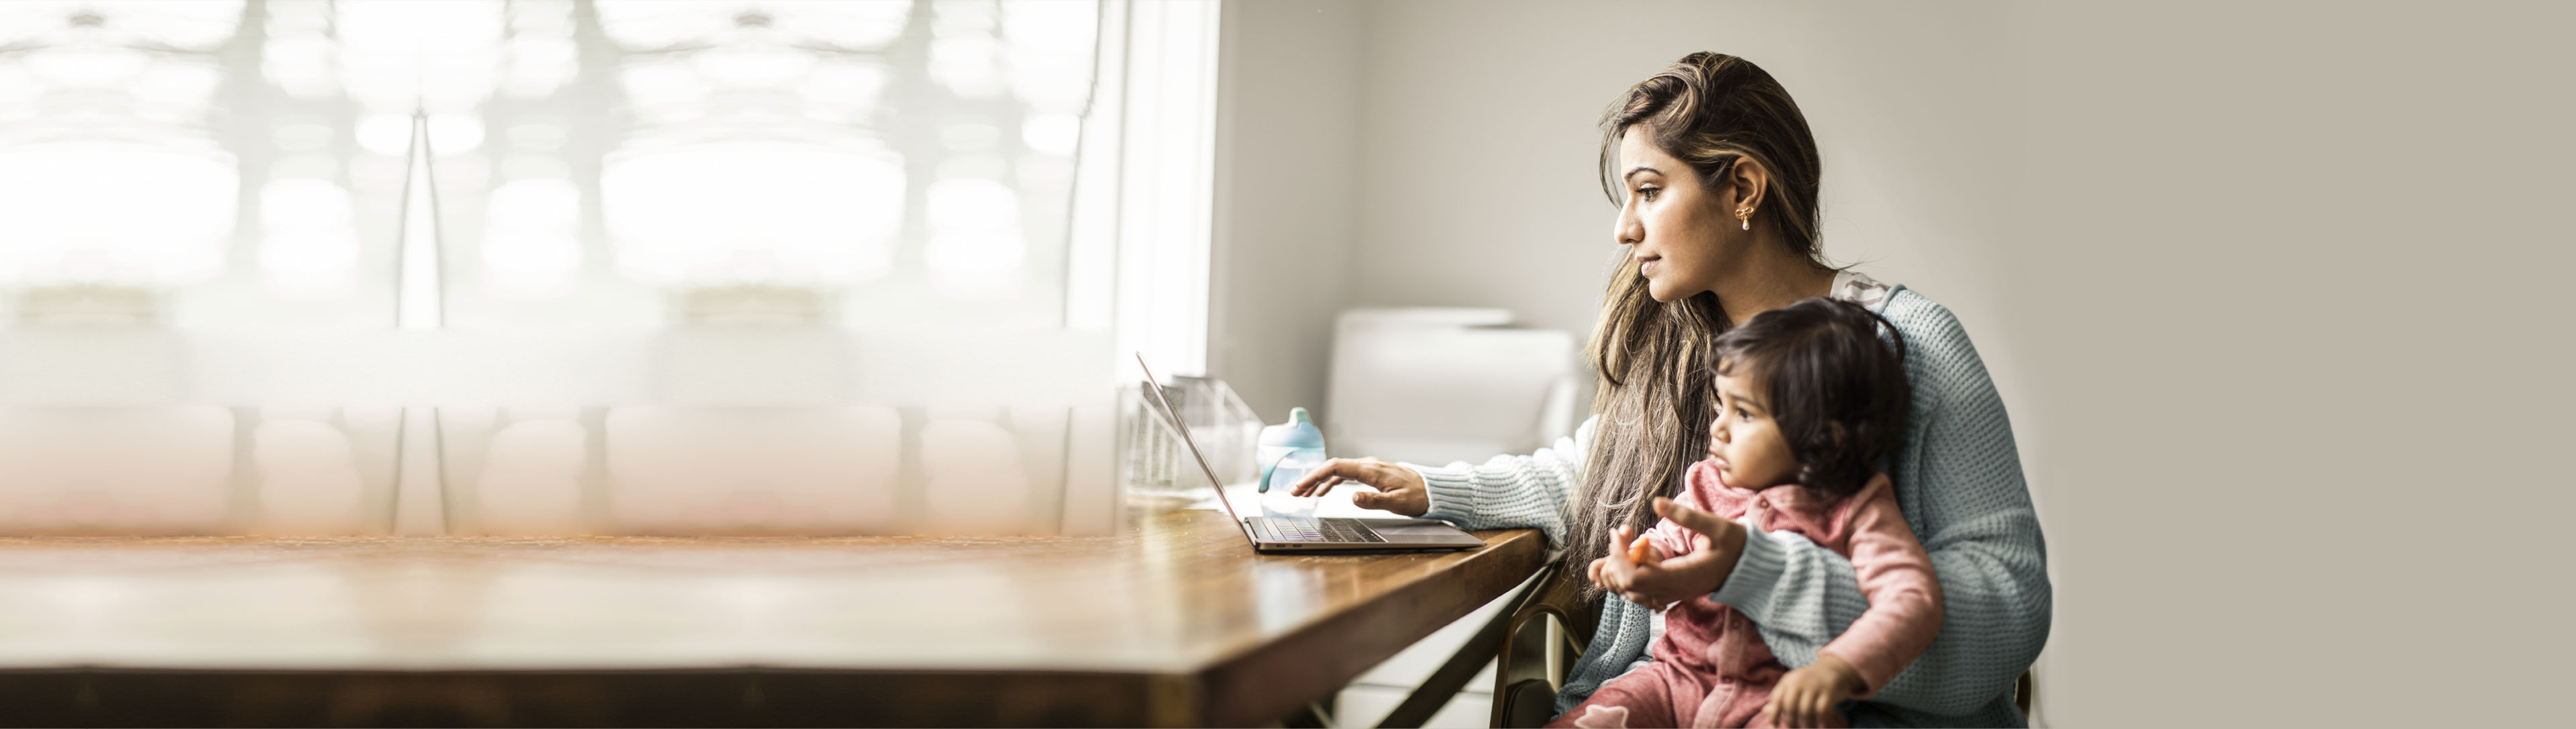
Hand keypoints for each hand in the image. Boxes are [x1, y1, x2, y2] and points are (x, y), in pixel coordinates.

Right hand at [1285, 457, 1429, 515]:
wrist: (1432, 490)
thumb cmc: (1417, 497)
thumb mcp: (1397, 503)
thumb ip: (1374, 501)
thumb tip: (1352, 497)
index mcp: (1371, 470)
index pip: (1336, 467)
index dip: (1315, 475)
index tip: (1301, 486)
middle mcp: (1368, 465)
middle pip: (1332, 467)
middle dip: (1311, 479)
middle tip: (1294, 492)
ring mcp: (1369, 467)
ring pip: (1337, 470)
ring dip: (1318, 481)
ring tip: (1304, 493)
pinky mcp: (1371, 473)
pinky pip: (1345, 474)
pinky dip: (1331, 481)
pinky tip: (1323, 491)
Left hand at [1593, 497, 1745, 606]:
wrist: (1750, 569)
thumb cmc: (1736, 546)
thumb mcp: (1719, 526)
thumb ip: (1689, 517)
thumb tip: (1657, 502)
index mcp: (1681, 577)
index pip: (1635, 577)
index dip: (1620, 557)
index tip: (1621, 532)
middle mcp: (1672, 590)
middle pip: (1626, 587)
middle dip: (1615, 561)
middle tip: (1621, 532)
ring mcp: (1670, 594)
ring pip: (1629, 593)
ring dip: (1618, 569)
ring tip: (1624, 541)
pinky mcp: (1669, 592)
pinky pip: (1639, 592)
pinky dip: (1626, 575)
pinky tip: (1631, 553)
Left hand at [1759, 654, 1863, 727]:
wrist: (1833, 668)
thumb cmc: (1808, 681)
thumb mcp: (1792, 685)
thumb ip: (1780, 698)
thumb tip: (1765, 711)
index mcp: (1788, 681)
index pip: (1776, 700)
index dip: (1774, 715)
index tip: (1774, 726)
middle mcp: (1799, 682)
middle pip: (1790, 707)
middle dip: (1791, 722)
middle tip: (1795, 728)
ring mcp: (1814, 686)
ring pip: (1806, 711)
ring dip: (1807, 724)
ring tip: (1809, 728)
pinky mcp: (1829, 691)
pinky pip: (1822, 711)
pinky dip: (1820, 720)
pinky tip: (1821, 723)